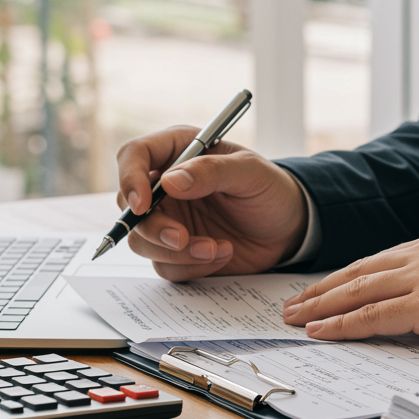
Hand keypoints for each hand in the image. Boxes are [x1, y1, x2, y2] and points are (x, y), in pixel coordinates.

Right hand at [115, 126, 307, 279]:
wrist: (290, 227)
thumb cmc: (271, 190)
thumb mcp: (251, 172)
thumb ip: (212, 171)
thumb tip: (170, 182)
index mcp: (178, 151)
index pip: (133, 156)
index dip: (129, 179)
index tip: (143, 205)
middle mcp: (165, 186)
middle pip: (130, 206)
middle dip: (154, 228)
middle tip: (183, 238)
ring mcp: (169, 219)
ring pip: (142, 241)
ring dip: (177, 252)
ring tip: (217, 248)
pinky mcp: (177, 251)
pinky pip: (165, 265)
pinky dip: (191, 266)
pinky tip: (222, 254)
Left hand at [281, 228, 418, 351]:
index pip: (380, 260)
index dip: (347, 277)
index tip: (324, 289)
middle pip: (359, 271)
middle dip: (322, 289)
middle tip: (292, 304)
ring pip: (357, 291)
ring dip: (320, 306)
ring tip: (294, 318)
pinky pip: (372, 315)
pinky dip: (341, 324)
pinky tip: (321, 331)